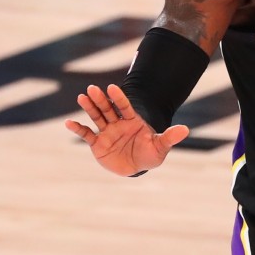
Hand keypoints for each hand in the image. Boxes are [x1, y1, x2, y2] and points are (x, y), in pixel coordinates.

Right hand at [65, 84, 188, 176]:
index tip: (112, 87)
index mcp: (133, 121)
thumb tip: (186, 129)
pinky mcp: (98, 144)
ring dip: (89, 108)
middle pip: (108, 108)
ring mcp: (107, 132)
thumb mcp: (160, 147)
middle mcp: (118, 123)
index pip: (125, 106)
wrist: (137, 166)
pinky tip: (69, 123)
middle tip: (92, 88)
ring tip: (81, 97)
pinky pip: (87, 135)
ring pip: (97, 117)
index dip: (119, 97)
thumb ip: (170, 137)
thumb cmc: (150, 154)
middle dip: (101, 99)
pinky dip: (78, 129)